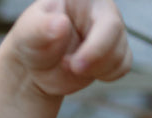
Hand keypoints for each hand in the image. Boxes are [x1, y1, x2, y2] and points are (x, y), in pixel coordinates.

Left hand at [6, 0, 131, 98]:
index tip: (74, 59)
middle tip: (70, 66)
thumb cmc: (32, 41)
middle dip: (93, 55)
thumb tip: (61, 25)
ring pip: (120, 52)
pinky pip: (123, 66)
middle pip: (114, 30)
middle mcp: (103, 10)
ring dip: (95, 68)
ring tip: (69, 65)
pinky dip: (105, 75)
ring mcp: (110, 32)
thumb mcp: (28, 33)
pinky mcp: (113, 53)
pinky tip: (84, 72)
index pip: (101, 7)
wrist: (36, 66)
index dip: (94, 39)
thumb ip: (40, 27)